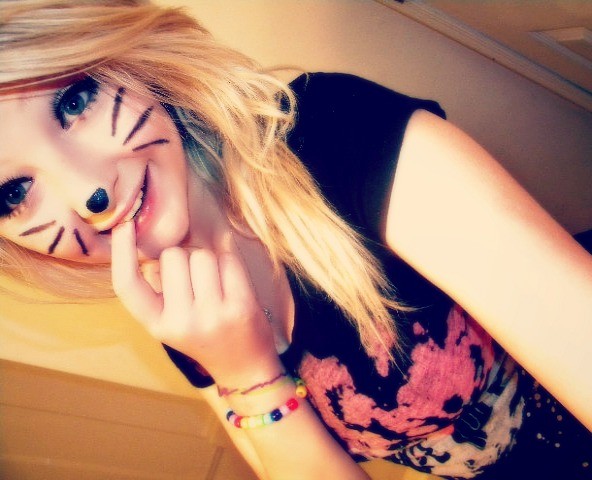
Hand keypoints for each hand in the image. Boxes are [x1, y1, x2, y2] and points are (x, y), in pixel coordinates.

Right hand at [111, 221, 280, 384]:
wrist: (244, 368)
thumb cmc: (205, 335)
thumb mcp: (172, 320)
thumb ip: (161, 288)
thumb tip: (158, 242)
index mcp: (156, 324)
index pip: (127, 285)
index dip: (121, 253)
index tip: (124, 226)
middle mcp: (180, 321)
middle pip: (173, 256)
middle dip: (184, 257)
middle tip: (197, 281)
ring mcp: (211, 315)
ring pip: (202, 254)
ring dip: (209, 260)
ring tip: (216, 285)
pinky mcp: (240, 307)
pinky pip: (228, 259)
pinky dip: (230, 262)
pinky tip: (233, 284)